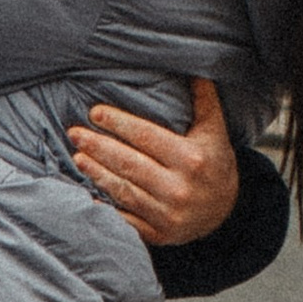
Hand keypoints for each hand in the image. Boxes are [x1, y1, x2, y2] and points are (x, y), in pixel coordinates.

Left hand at [68, 78, 237, 248]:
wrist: (227, 212)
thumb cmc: (214, 163)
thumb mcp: (214, 130)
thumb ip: (203, 99)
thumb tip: (195, 66)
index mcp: (192, 159)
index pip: (146, 137)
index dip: (118, 123)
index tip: (94, 113)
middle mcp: (180, 189)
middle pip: (130, 164)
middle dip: (99, 147)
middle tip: (75, 133)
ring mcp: (169, 215)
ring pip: (124, 190)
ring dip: (97, 174)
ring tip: (78, 157)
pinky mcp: (160, 234)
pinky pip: (126, 219)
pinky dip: (106, 208)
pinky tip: (87, 194)